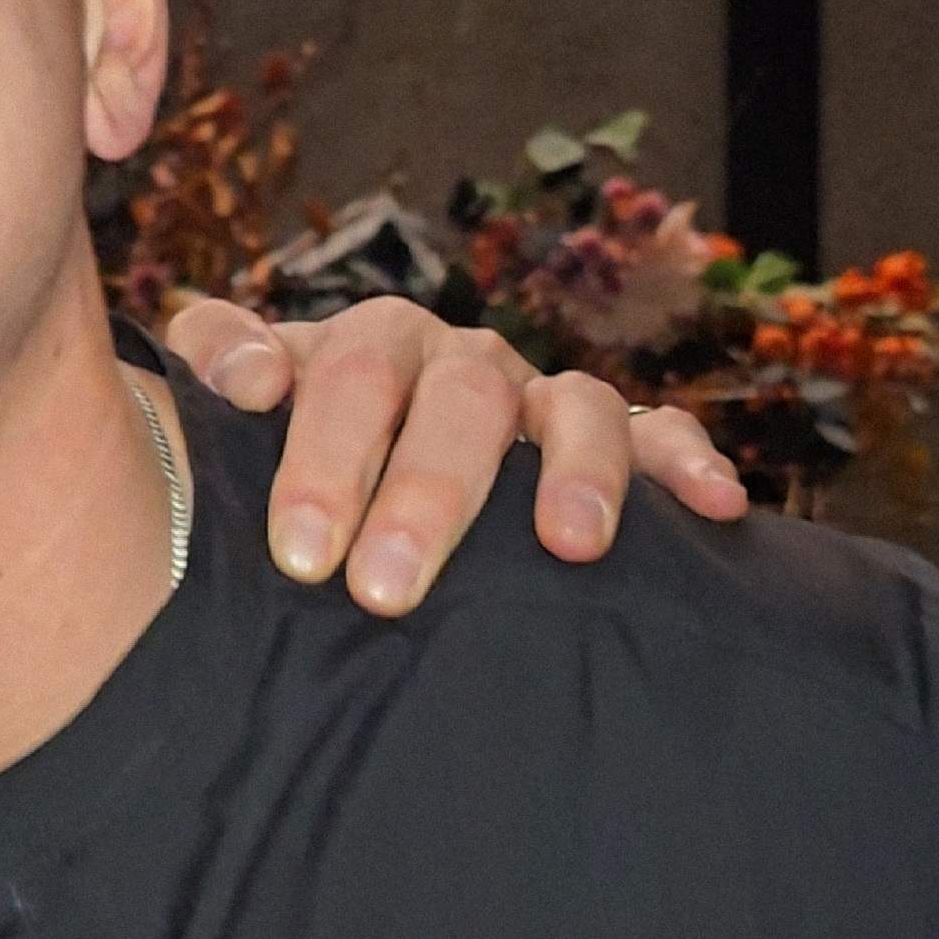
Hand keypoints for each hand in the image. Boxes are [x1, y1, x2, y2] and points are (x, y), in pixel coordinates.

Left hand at [163, 294, 745, 614]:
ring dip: (577, 472)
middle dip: (427, 497)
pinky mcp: (611, 438)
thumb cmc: (299, 448)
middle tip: (387, 591)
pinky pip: (661, 433)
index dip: (322, 461)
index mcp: (370, 348)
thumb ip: (221, 358)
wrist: (365, 467)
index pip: (347, 381)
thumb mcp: (245, 404)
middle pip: (460, 404)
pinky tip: (717, 505)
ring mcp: (540, 399)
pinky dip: (688, 461)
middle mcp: (461, 363)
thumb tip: (240, 375)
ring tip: (570, 546)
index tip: (298, 554)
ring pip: (576, 408)